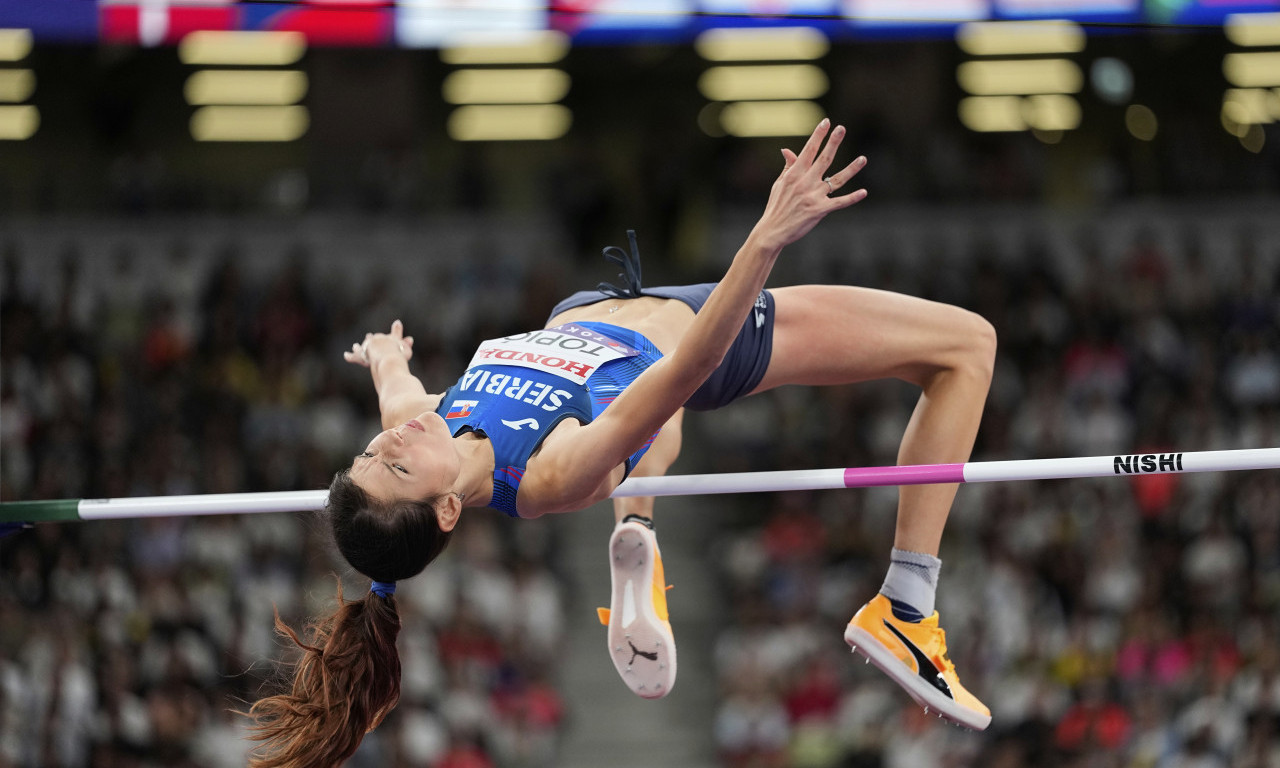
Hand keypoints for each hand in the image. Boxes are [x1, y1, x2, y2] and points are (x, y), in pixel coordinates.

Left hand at [344, 319, 413, 367]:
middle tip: (368, 336)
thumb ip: (406, 342)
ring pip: (362, 347)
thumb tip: (410, 337)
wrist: (388, 359)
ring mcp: (367, 348)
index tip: (382, 335)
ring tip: (355, 345)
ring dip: (359, 347)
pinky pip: (354, 357)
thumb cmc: (399, 355)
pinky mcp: (361, 356)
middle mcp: (375, 341)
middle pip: (372, 339)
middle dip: (370, 339)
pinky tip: (346, 355)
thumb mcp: (405, 348)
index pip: (383, 337)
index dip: (383, 338)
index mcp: (385, 338)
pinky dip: (350, 356)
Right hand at [752, 119, 867, 250]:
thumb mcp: (779, 184)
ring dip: (852, 169)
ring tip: (863, 158)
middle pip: (824, 159)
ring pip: (837, 179)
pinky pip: (840, 202)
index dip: (818, 135)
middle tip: (842, 128)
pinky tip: (864, 192)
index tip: (826, 122)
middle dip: (833, 142)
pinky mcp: (820, 210)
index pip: (808, 150)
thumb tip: (787, 150)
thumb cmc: (776, 206)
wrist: (772, 230)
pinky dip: (852, 198)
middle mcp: (805, 182)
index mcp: (794, 174)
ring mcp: (814, 196)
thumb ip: (788, 167)